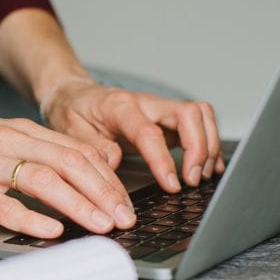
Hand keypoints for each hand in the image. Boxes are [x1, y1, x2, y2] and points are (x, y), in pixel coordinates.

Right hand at [0, 115, 138, 238]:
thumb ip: (29, 155)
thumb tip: (74, 181)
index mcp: (19, 131)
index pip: (77, 151)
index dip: (107, 178)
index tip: (126, 202)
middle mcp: (7, 142)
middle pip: (69, 162)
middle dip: (104, 192)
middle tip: (125, 218)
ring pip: (43, 178)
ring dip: (79, 203)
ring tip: (101, 224)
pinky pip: (2, 202)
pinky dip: (31, 216)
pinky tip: (51, 229)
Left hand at [42, 81, 224, 192]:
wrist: (74, 95)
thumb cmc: (73, 112)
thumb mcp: (71, 131)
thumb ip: (93, 147)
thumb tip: (115, 163)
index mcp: (120, 107)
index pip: (149, 132)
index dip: (164, 160)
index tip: (172, 184)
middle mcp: (146, 103)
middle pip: (188, 114)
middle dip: (199, 148)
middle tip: (193, 179)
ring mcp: (160, 109)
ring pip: (200, 115)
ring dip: (208, 145)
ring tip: (202, 175)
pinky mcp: (167, 118)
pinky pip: (198, 124)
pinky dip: (208, 144)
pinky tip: (208, 166)